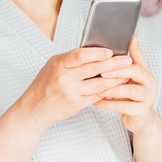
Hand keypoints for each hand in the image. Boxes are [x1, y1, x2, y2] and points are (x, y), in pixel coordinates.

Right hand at [18, 47, 132, 130]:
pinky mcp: (76, 105)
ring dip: (115, 79)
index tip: (111, 52)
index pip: (81, 55)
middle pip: (94, 68)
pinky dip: (107, 91)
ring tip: (127, 74)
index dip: (98, 53)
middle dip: (114, 64)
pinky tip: (116, 88)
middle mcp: (64, 77)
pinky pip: (96, 96)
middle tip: (127, 60)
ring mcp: (71, 92)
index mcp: (58, 64)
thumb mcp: (53, 66)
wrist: (34, 109)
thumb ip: (71, 59)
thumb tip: (94, 51)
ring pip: (99, 83)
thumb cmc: (44, 85)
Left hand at [93, 36, 159, 133]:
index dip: (134, 48)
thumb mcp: (129, 79)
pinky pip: (124, 107)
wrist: (141, 120)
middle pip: (136, 71)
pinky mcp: (142, 111)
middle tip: (102, 71)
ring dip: (113, 89)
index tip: (128, 39)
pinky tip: (97, 102)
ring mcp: (148, 97)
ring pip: (131, 90)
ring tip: (98, 89)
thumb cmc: (131, 96)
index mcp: (145, 72)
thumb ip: (124, 65)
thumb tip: (121, 45)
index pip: (139, 58)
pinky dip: (109, 104)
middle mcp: (150, 82)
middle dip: (118, 71)